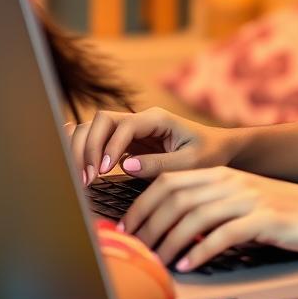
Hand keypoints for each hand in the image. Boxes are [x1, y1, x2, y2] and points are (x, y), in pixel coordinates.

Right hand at [66, 107, 239, 184]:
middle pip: (101, 121)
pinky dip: (85, 149)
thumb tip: (124, 166)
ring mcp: (132, 130)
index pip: (122, 125)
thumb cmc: (209, 154)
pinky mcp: (127, 143)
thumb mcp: (191, 163)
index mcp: (157, 119)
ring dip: (83, 149)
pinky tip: (78, 166)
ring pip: (95, 128)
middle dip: (88, 147)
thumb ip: (159, 165)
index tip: (102, 172)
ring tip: (83, 179)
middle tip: (87, 179)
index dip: (109, 146)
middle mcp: (141, 120)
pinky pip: (99, 140)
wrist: (219, 149)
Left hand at [121, 167, 297, 270]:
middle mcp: (232, 181)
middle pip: (175, 195)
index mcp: (223, 175)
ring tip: (154, 262)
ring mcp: (249, 198)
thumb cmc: (288, 215)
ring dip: (168, 240)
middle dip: (147, 222)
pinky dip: (200, 250)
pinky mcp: (265, 219)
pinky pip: (224, 234)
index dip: (143, 204)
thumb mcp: (247, 204)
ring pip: (194, 214)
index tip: (126, 229)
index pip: (171, 181)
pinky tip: (187, 265)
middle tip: (131, 248)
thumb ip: (215, 209)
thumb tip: (175, 228)